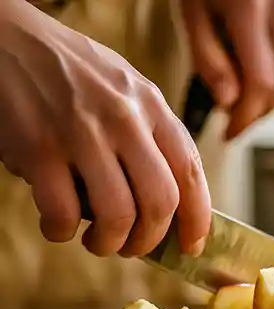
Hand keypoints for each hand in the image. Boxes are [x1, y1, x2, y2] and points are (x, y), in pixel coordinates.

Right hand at [0, 0, 211, 257]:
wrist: (10, 38)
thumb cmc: (74, 71)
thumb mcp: (128, 89)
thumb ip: (153, 134)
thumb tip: (174, 201)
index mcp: (152, 106)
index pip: (191, 172)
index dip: (197, 218)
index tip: (192, 245)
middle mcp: (125, 119)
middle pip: (160, 201)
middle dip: (150, 239)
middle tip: (134, 247)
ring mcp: (82, 133)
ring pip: (117, 214)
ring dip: (110, 243)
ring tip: (99, 241)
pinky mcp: (39, 148)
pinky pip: (63, 213)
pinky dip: (63, 231)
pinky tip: (59, 226)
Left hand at [181, 0, 273, 138]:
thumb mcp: (191, 10)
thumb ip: (207, 58)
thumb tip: (227, 103)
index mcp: (251, 9)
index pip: (261, 84)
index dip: (246, 117)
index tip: (229, 133)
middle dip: (257, 112)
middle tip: (231, 120)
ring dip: (268, 97)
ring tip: (240, 98)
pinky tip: (253, 75)